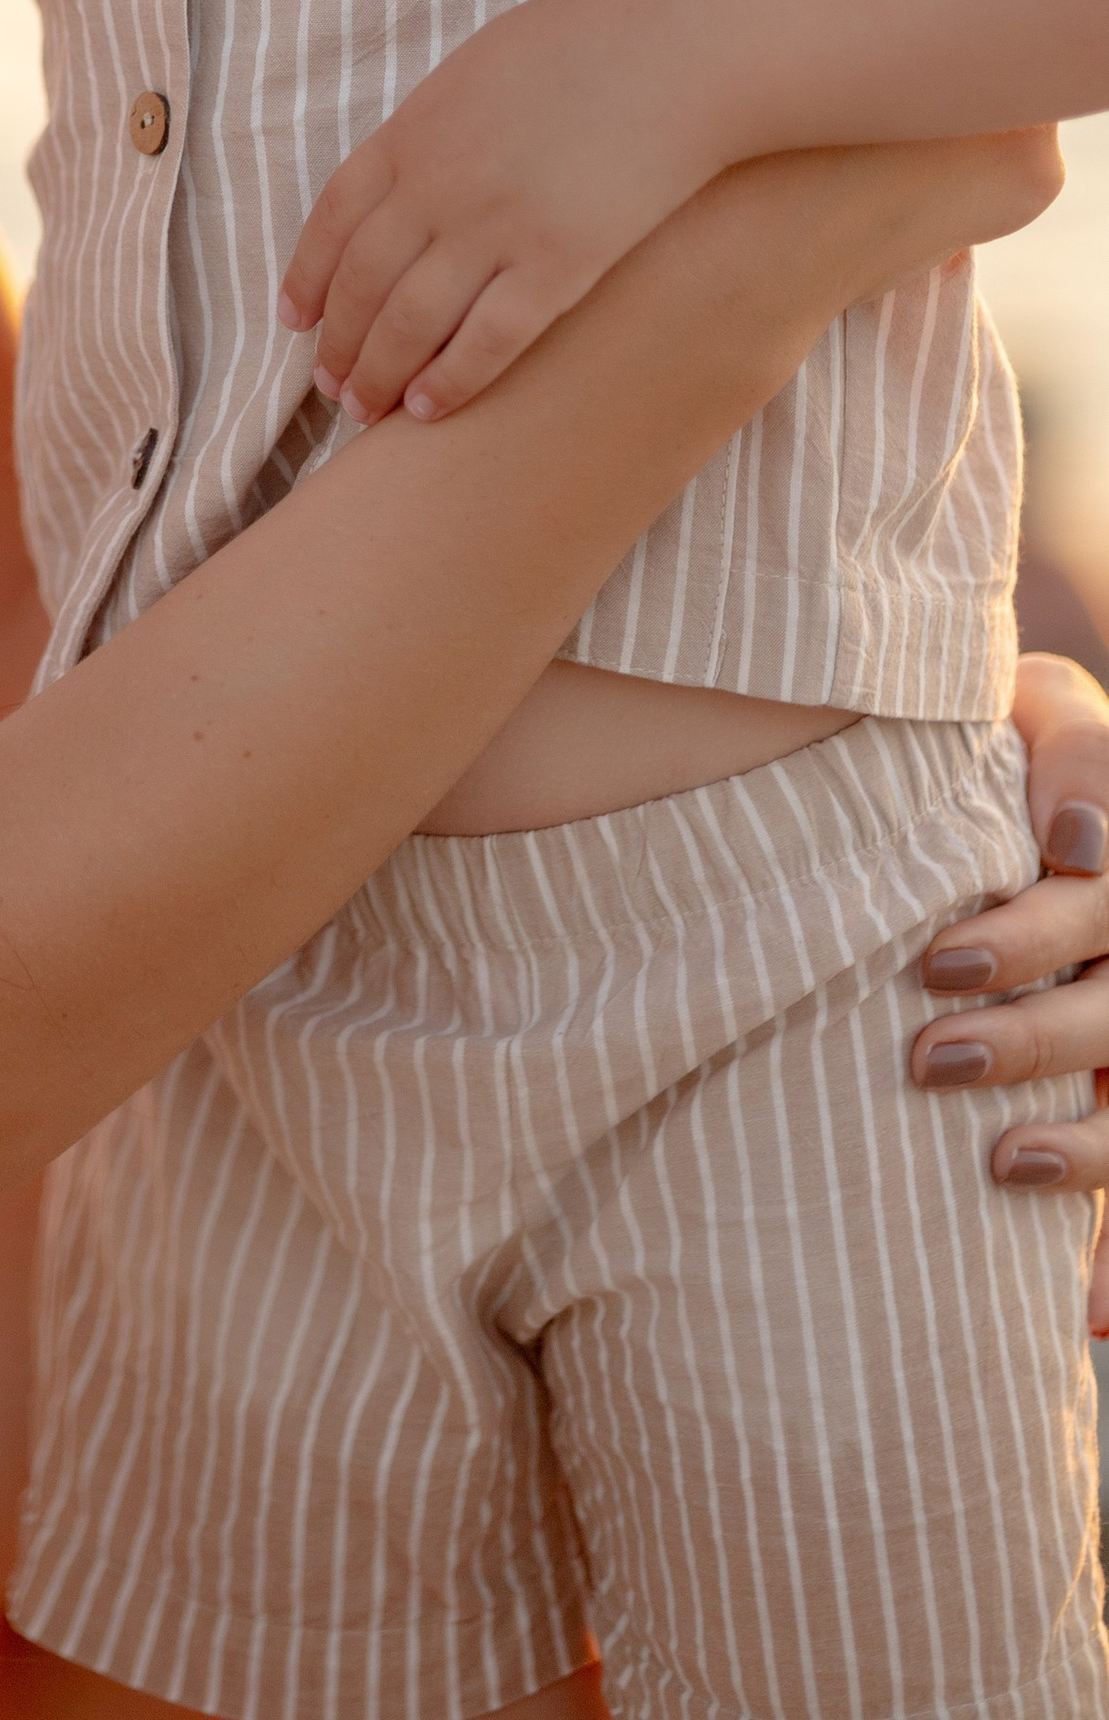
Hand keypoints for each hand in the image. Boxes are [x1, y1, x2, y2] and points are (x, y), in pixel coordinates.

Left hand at [280, 0, 963, 425]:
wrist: (681, 52)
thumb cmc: (589, 44)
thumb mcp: (479, 66)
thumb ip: (432, 127)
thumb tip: (404, 175)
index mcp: (412, 131)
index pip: (333, 220)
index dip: (308, 277)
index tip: (294, 319)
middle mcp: (439, 186)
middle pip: (363, 282)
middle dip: (338, 341)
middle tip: (329, 383)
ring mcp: (496, 229)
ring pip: (410, 323)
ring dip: (378, 372)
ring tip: (366, 407)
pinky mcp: (560, 266)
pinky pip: (487, 341)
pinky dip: (450, 381)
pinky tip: (430, 410)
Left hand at [913, 652, 1108, 1331]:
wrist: (1027, 789)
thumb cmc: (1012, 745)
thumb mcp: (1038, 707)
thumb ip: (1069, 746)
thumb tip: (1080, 838)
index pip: (1099, 904)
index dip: (1037, 935)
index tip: (947, 958)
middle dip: (1037, 1039)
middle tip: (930, 1053)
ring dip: (1089, 1150)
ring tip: (1000, 1164)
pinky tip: (1092, 1315)